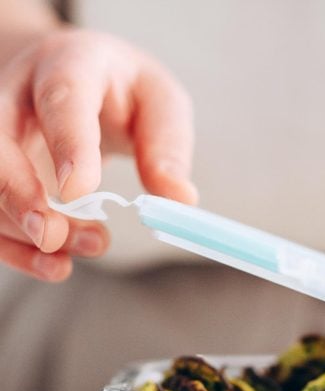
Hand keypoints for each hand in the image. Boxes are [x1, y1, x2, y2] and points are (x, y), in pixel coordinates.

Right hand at [0, 27, 196, 280]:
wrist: (77, 75)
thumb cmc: (125, 91)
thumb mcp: (161, 103)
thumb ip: (168, 146)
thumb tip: (180, 199)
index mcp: (71, 65)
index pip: (61, 97)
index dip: (67, 144)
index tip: (78, 191)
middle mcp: (18, 92)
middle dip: (16, 194)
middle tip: (54, 236)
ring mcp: (0, 130)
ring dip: (25, 228)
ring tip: (89, 246)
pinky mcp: (0, 168)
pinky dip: (16, 247)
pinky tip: (56, 265)